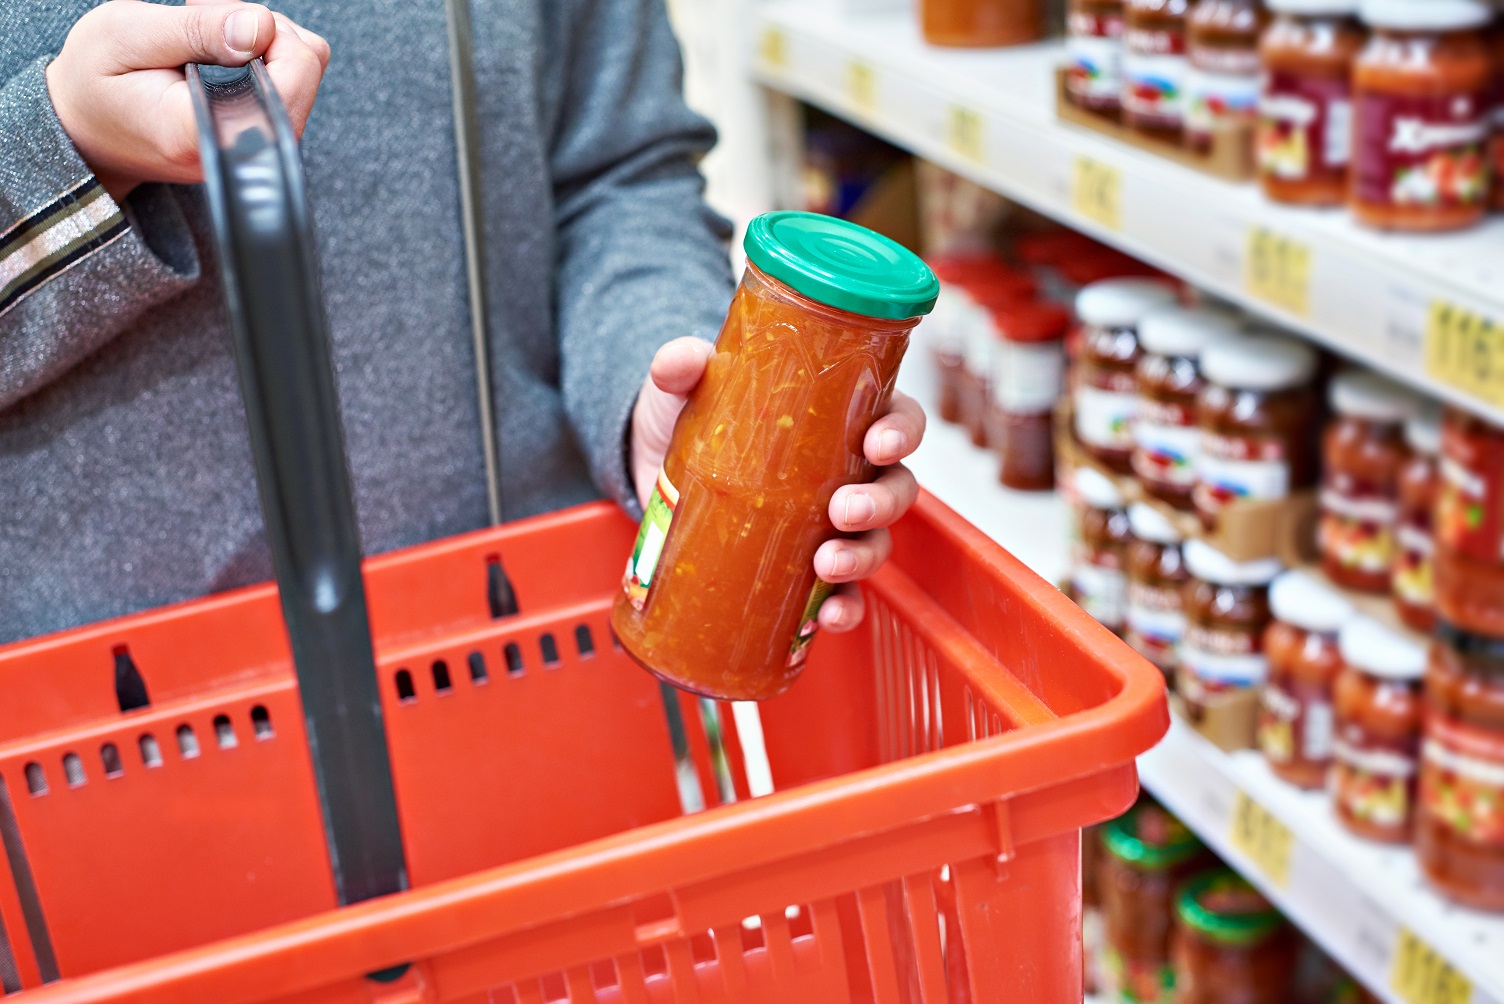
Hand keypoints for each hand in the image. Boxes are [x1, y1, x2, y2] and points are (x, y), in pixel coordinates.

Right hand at [47, 0, 330, 201]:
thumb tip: (262, 27)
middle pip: (307, 67)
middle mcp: (244, 151)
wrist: (87, 127)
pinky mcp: (262, 140)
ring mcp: (258, 149)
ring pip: (306, 71)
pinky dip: (264, 56)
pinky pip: (292, 84)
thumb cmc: (97, 80)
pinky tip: (222, 55)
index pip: (290, 78)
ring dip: (265, 39)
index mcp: (206, 131)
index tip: (212, 18)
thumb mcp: (127, 34)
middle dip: (264, 27)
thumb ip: (197, 32)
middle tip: (205, 20)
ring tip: (210, 39)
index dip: (267, 32)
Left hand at [630, 337, 925, 633]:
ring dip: (862, 557)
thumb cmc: (693, 418)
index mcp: (843, 417)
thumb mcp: (684, 388)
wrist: (654, 471)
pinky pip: (843, 593)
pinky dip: (844, 609)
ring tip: (827, 565)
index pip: (897, 417)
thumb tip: (680, 360)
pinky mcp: (803, 567)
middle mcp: (850, 472)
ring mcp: (830, 524)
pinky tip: (826, 617)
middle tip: (844, 510)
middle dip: (880, 503)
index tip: (878, 443)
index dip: (902, 431)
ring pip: (875, 542)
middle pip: (897, 487)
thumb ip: (681, 367)